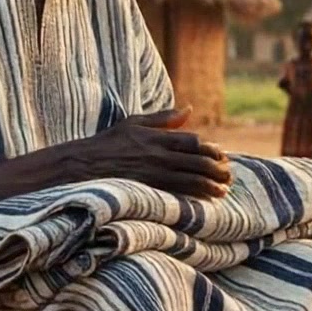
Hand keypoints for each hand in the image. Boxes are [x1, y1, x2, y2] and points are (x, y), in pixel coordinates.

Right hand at [78, 107, 232, 199]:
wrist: (82, 165)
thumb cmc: (108, 143)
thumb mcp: (135, 122)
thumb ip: (163, 118)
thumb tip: (189, 109)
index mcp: (156, 138)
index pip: (192, 142)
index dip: (210, 149)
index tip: (222, 155)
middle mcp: (158, 156)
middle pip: (196, 161)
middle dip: (216, 169)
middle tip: (229, 175)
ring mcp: (153, 174)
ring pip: (190, 179)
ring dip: (210, 185)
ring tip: (224, 190)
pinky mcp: (147, 190)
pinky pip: (176, 194)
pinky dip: (193, 197)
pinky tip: (205, 201)